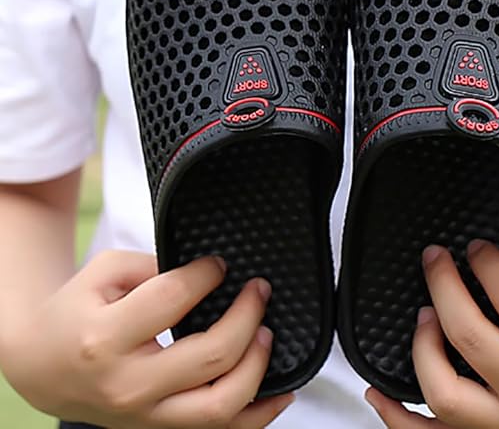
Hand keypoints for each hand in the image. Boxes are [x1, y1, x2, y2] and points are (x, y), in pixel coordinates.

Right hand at [2, 250, 292, 427]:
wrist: (40, 367)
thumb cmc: (74, 312)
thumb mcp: (103, 273)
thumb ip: (154, 266)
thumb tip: (208, 273)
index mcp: (105, 338)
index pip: (173, 299)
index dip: (206, 274)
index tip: (219, 264)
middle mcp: (127, 385)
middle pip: (211, 355)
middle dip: (248, 315)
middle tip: (259, 289)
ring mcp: (145, 416)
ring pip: (220, 405)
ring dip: (258, 365)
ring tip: (267, 332)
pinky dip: (257, 416)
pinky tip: (280, 392)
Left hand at [366, 242, 498, 428]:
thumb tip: (479, 276)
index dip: (487, 262)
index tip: (476, 248)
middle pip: (472, 337)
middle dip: (444, 285)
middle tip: (435, 259)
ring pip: (445, 393)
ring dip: (423, 346)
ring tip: (424, 316)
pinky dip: (398, 417)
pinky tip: (378, 390)